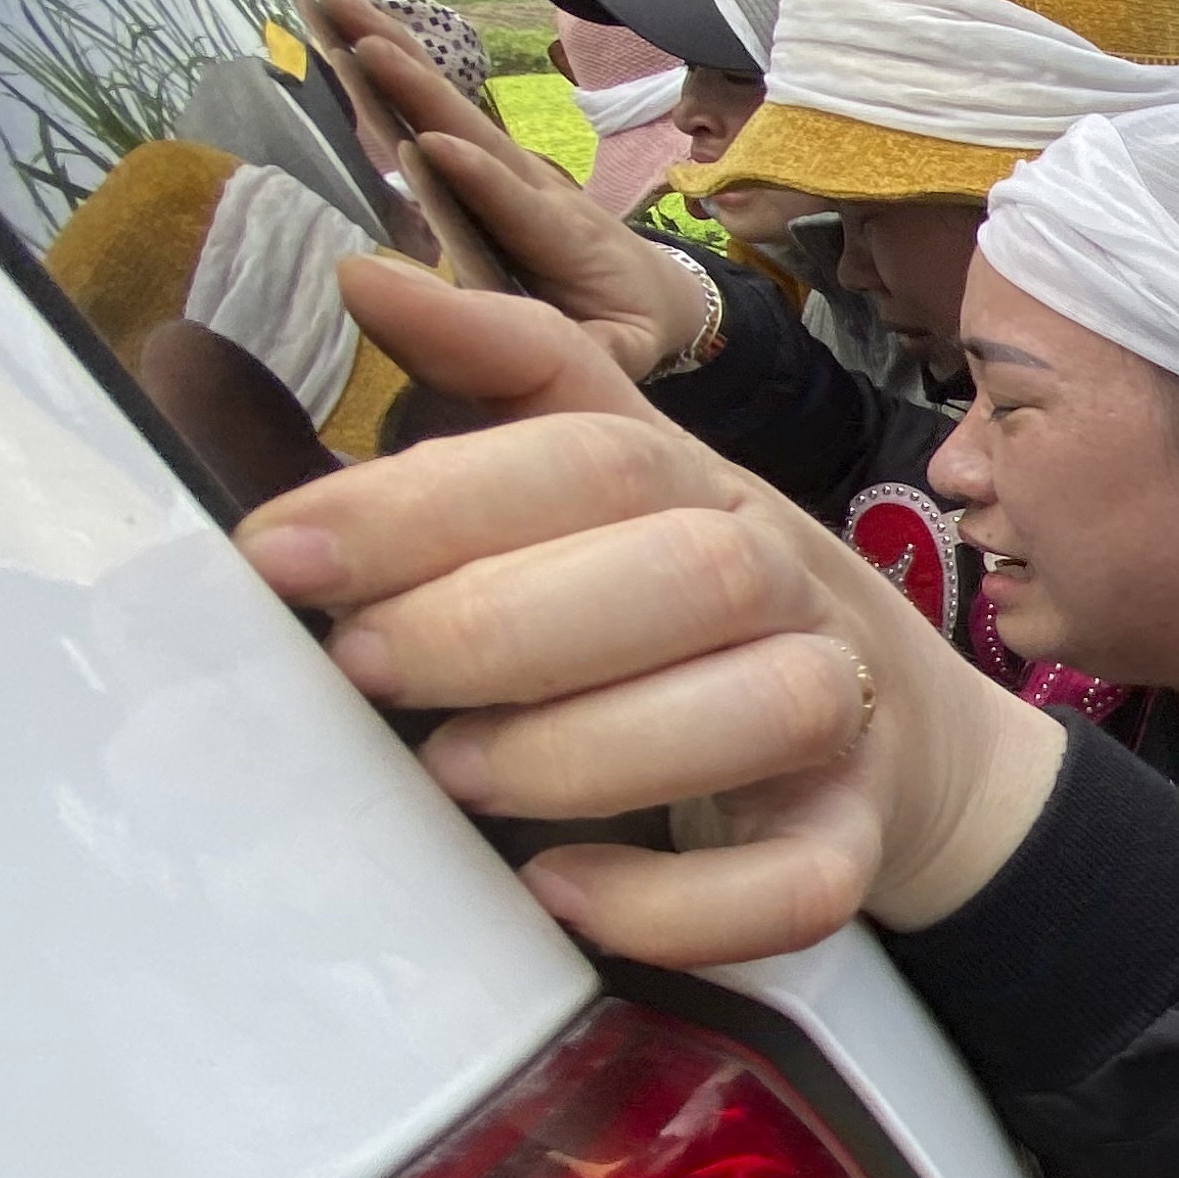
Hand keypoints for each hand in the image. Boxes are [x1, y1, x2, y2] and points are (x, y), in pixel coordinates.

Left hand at [237, 261, 1063, 965]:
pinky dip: (684, 904)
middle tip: (360, 665)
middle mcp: (787, 584)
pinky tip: (562, 895)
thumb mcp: (613, 487)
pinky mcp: (852, 844)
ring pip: (769, 706)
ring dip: (597, 744)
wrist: (900, 744)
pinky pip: (805, 880)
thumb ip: (498, 386)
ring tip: (456, 773)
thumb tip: (362, 273)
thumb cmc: (698, 615)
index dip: (436, 496)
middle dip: (504, 618)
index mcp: (707, 486)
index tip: (278, 552)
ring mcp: (840, 715)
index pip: (594, 455)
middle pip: (693, 567)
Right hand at [308, 0, 717, 376]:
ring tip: (331, 1)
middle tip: (357, 38)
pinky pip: (434, 103)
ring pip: (445, 101)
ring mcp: (508, 164)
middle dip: (416, 84)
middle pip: (470, 128)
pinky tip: (342, 24)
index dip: (479, 178)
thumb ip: (594, 355)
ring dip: (389, 48)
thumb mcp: (623, 348)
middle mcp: (533, 185)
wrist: (655, 286)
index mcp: (562, 237)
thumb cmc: (627, 324)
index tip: (433, 146)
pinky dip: (391, 61)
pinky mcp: (485, 156)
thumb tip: (551, 368)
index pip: (518, 204)